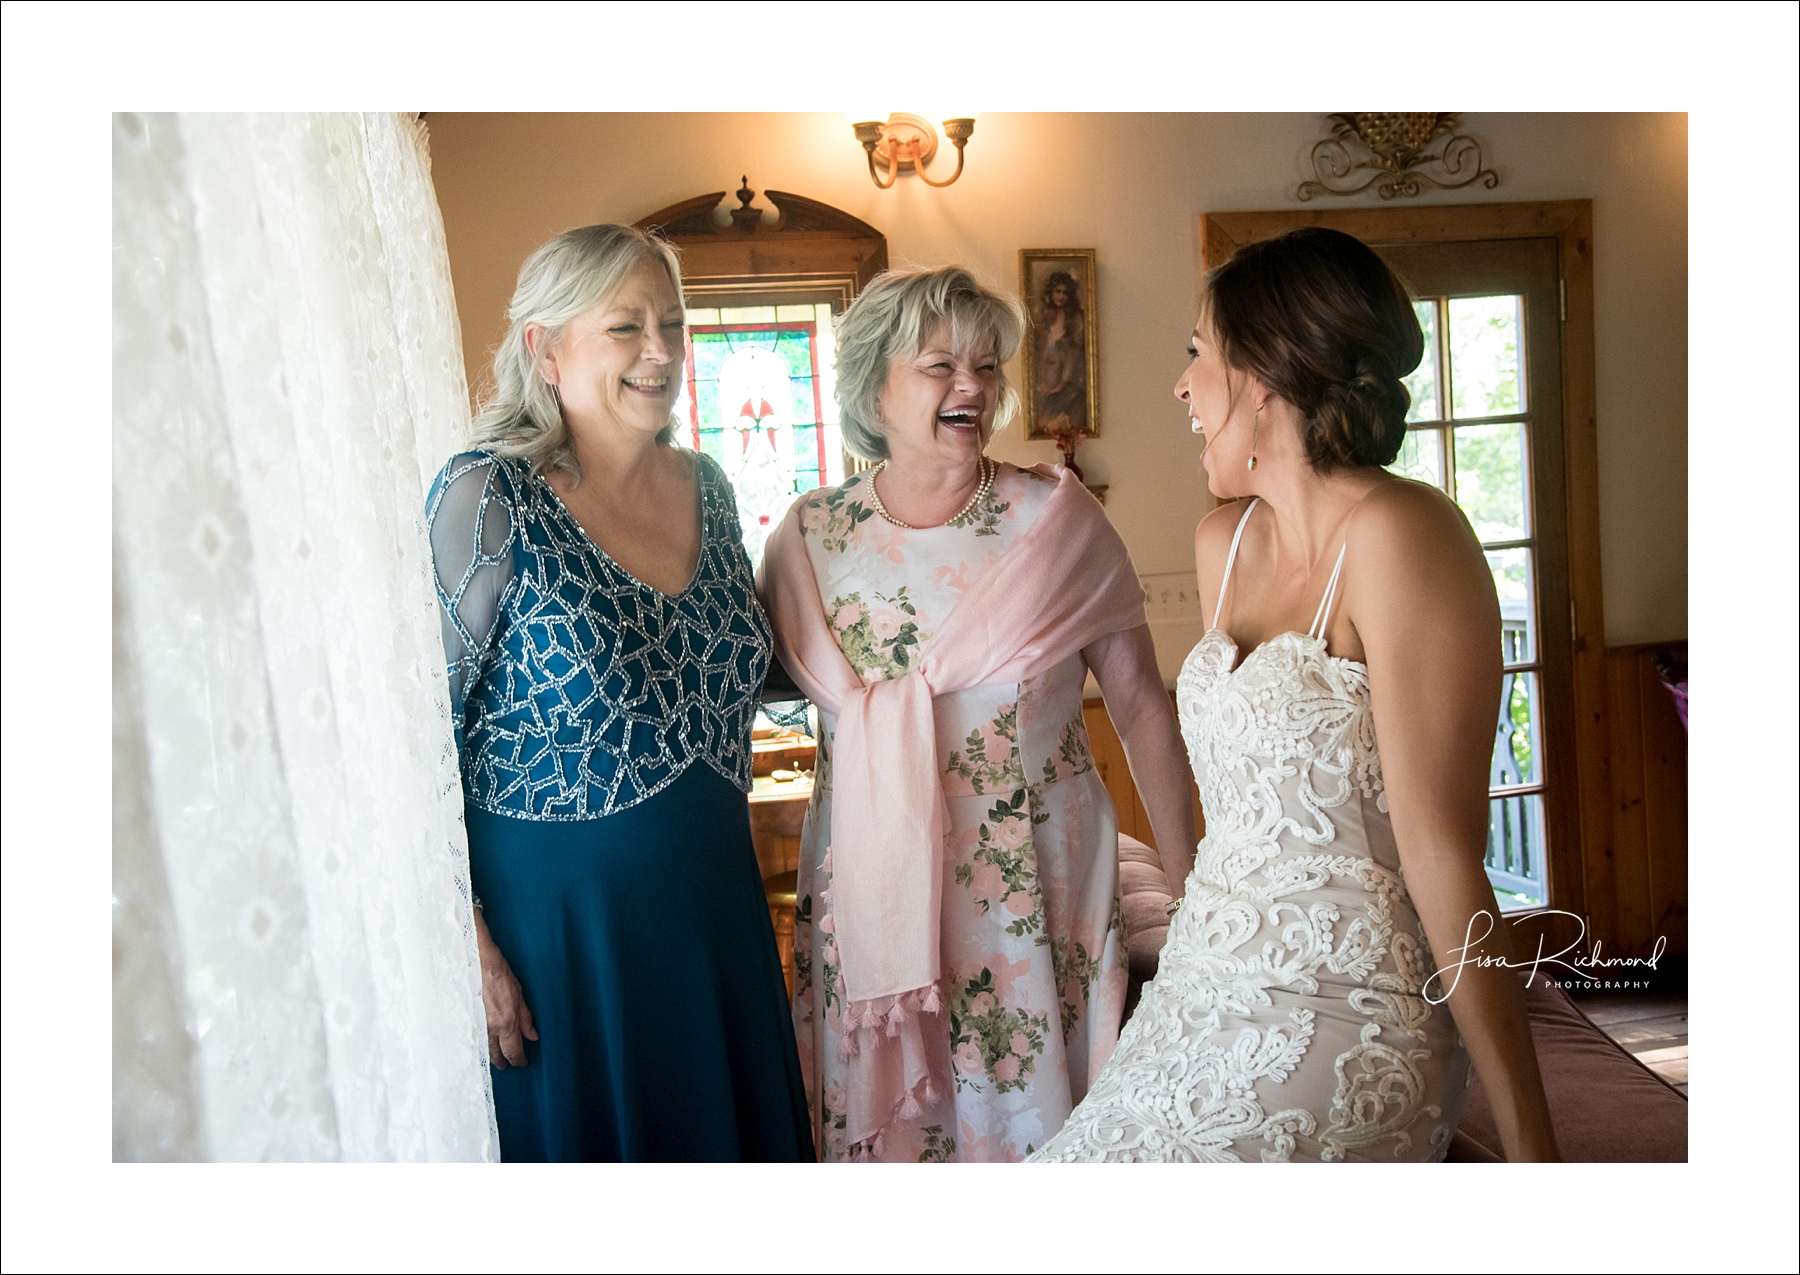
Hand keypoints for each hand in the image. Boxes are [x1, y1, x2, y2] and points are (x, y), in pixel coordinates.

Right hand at [474, 909, 537, 1068]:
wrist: (475, 961)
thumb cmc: (498, 973)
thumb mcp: (519, 994)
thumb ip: (526, 1018)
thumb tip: (532, 1036)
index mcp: (506, 1022)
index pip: (514, 1051)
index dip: (519, 1060)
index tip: (522, 1062)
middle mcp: (490, 1028)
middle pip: (496, 1055)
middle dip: (503, 1062)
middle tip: (507, 1065)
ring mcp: (475, 1025)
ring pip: (483, 1050)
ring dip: (490, 1056)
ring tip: (496, 1059)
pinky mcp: (464, 1020)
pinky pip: (472, 1040)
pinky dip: (478, 1046)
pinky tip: (480, 1047)